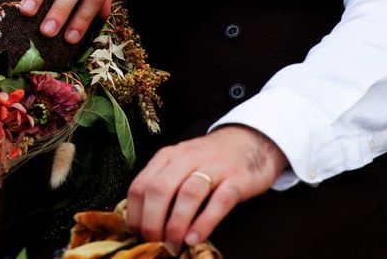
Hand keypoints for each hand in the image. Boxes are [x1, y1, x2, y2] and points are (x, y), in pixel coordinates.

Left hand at [126, 125, 287, 251]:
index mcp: (169, 156)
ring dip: (176, 225)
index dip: (135, 215)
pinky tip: (195, 239)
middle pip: (160, 189)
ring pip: (188, 194)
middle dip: (152, 222)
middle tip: (155, 243)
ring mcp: (214, 167)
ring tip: (173, 246)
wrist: (251, 141)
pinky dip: (205, 222)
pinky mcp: (237, 179)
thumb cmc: (211, 159)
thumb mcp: (181, 164)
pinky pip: (219, 201)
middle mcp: (188, 158)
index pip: (140, 185)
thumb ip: (163, 184)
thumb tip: (142, 223)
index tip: (138, 235)